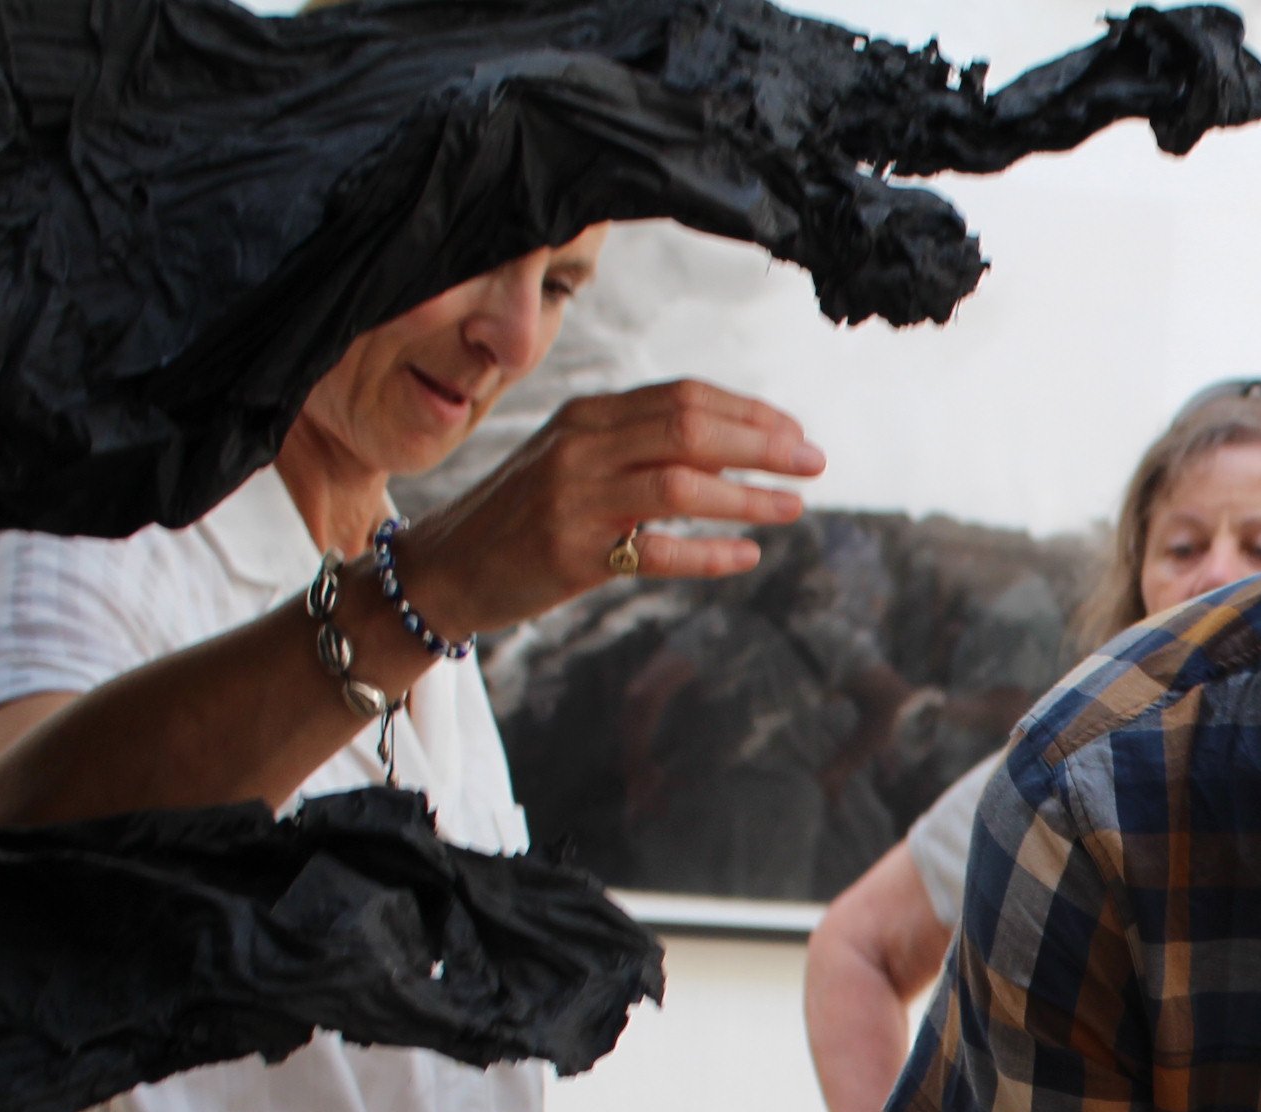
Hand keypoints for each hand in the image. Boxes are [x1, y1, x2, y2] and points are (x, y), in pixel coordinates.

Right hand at [390, 381, 823, 638]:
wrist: (446, 566)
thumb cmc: (524, 514)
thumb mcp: (575, 460)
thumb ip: (638, 446)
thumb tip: (732, 450)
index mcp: (586, 415)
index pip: (682, 396)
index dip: (748, 412)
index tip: (795, 431)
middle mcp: (580, 446)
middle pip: (689, 428)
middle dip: (762, 443)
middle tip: (814, 462)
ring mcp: (574, 499)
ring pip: (681, 484)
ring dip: (747, 496)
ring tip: (794, 507)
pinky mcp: (570, 553)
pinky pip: (655, 551)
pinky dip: (709, 553)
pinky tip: (747, 555)